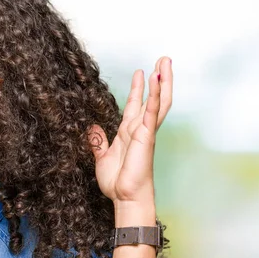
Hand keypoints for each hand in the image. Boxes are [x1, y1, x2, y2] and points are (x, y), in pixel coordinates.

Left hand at [88, 57, 172, 206]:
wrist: (124, 197)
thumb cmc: (117, 182)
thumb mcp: (101, 158)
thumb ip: (98, 142)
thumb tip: (93, 128)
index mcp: (128, 133)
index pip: (136, 105)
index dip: (138, 89)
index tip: (140, 73)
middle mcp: (139, 129)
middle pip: (152, 98)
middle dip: (157, 79)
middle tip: (162, 60)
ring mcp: (145, 131)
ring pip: (158, 101)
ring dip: (162, 80)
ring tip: (165, 61)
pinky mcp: (146, 135)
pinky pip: (152, 111)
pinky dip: (155, 94)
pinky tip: (156, 79)